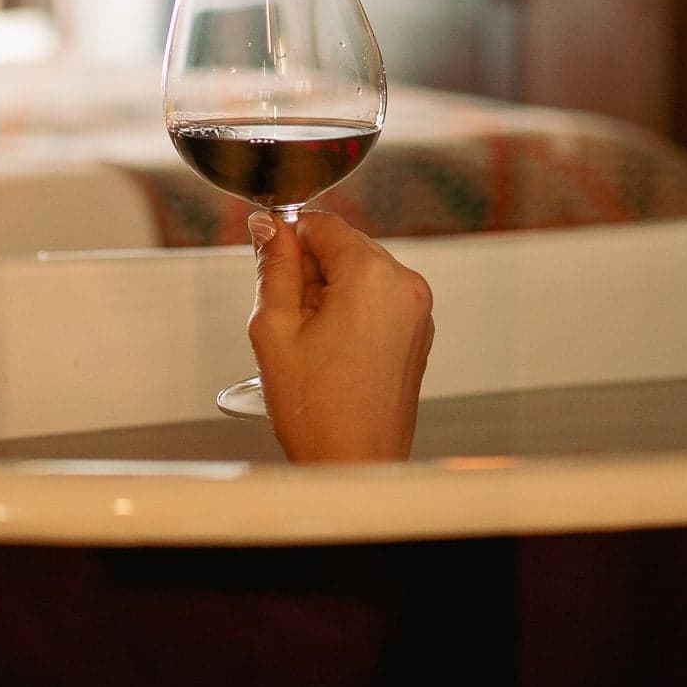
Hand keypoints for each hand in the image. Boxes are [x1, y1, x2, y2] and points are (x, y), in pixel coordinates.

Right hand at [248, 209, 433, 463]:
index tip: (269, 259)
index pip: (323, 223)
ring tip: (313, 341)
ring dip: (330, 292)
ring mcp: (417, 311)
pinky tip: (333, 350)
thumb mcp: (275, 326)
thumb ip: (272, 265)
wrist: (354, 463)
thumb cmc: (318, 411)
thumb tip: (269, 226)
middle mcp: (405, 286)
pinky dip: (352, 312)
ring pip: (360, 273)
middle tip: (290, 318)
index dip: (289, 239)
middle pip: (344, 246)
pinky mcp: (417, 332)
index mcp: (372, 276)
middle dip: (310, 271)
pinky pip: (377, 300)